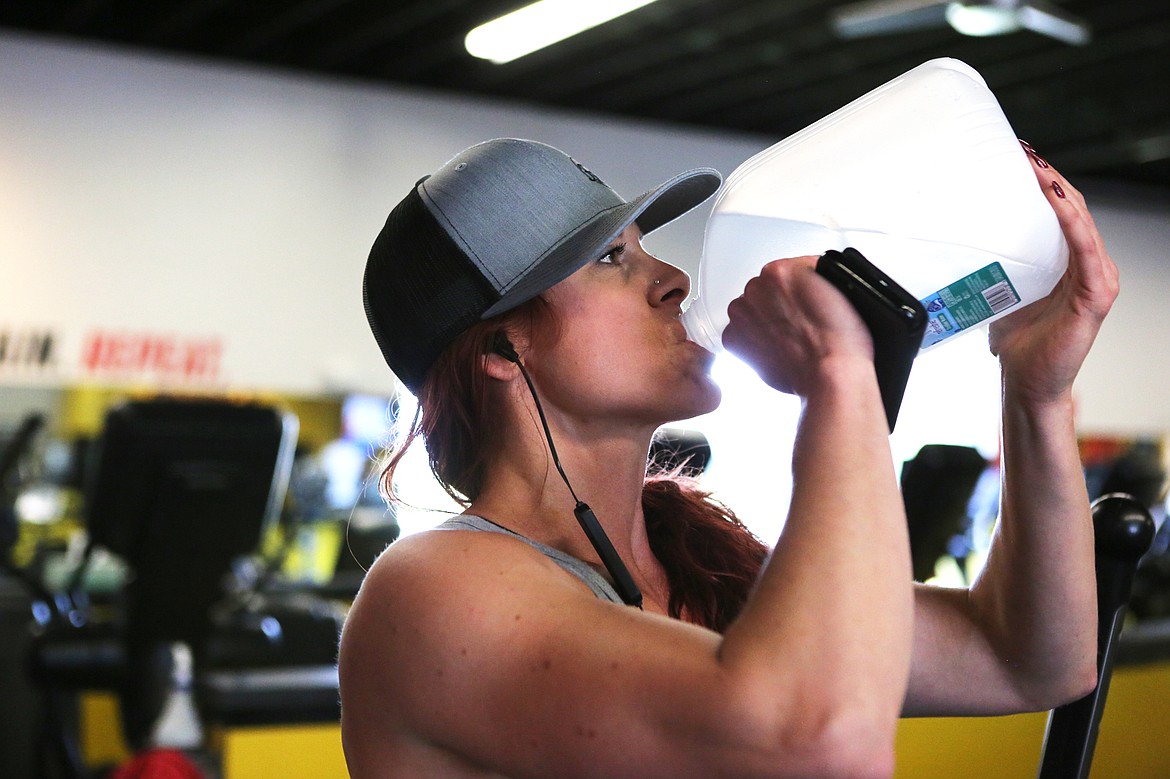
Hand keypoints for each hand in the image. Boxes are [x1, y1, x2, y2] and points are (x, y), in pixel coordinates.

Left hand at [721, 256, 873, 395]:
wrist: (829, 374)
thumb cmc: (839, 340)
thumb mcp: (837, 287)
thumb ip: (810, 278)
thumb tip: (802, 282)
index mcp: (779, 270)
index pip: (786, 271)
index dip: (799, 289)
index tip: (805, 301)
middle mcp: (755, 288)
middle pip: (765, 290)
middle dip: (778, 304)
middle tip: (799, 323)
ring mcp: (741, 313)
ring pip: (751, 310)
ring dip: (764, 320)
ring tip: (788, 338)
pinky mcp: (732, 339)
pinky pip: (739, 333)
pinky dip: (752, 341)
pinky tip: (775, 348)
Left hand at [988, 143, 1119, 403]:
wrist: (1027, 385)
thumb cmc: (1018, 344)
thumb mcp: (999, 293)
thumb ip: (991, 268)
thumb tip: (953, 245)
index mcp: (1067, 262)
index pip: (1060, 211)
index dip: (1044, 182)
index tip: (1019, 156)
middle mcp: (1087, 265)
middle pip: (1073, 208)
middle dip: (1050, 177)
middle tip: (1025, 152)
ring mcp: (1096, 279)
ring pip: (1081, 223)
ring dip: (1060, 192)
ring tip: (1037, 169)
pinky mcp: (1096, 297)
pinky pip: (1086, 252)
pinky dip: (1072, 224)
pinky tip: (1056, 202)